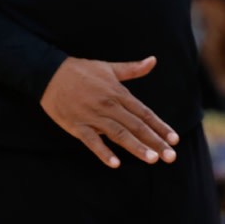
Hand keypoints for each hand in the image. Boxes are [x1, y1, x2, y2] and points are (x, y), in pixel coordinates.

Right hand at [39, 56, 178, 167]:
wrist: (49, 73)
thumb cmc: (80, 71)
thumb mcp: (108, 67)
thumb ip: (132, 69)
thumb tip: (153, 60)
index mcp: (117, 93)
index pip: (144, 113)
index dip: (160, 126)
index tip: (174, 139)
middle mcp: (108, 105)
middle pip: (136, 126)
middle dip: (155, 141)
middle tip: (171, 157)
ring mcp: (92, 116)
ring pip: (118, 134)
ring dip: (136, 147)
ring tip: (152, 159)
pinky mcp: (77, 125)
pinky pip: (92, 141)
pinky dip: (103, 152)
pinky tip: (115, 163)